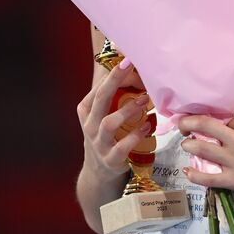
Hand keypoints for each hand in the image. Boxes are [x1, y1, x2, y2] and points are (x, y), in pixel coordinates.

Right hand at [76, 61, 151, 179]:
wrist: (98, 174)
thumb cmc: (106, 137)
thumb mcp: (104, 116)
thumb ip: (115, 98)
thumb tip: (138, 72)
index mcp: (87, 111)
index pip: (98, 88)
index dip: (112, 74)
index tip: (127, 59)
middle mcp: (90, 125)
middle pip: (100, 99)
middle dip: (114, 81)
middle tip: (130, 66)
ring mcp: (98, 143)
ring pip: (109, 123)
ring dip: (128, 110)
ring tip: (145, 100)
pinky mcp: (110, 160)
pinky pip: (121, 147)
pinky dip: (135, 136)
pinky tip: (147, 126)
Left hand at [178, 114, 233, 204]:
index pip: (225, 118)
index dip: (216, 121)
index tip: (207, 123)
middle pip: (205, 125)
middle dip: (189, 123)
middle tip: (182, 125)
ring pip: (201, 148)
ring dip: (189, 145)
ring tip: (186, 145)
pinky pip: (206, 177)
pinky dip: (194, 174)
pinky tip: (188, 171)